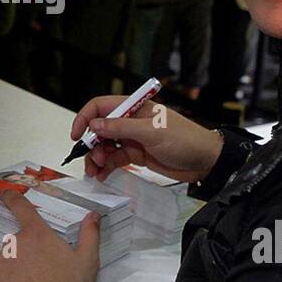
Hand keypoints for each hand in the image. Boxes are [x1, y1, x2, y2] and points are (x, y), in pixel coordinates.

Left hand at [0, 187, 100, 281]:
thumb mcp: (87, 261)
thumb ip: (90, 234)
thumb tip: (92, 215)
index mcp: (37, 234)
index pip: (21, 208)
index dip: (12, 198)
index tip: (6, 193)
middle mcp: (14, 243)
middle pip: (17, 243)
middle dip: (26, 254)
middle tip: (41, 275)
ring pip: (7, 261)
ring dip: (15, 270)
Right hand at [71, 95, 224, 183]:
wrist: (204, 161)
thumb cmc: (184, 140)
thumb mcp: (152, 132)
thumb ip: (121, 128)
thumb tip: (95, 125)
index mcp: (134, 107)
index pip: (101, 106)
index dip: (85, 118)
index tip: (76, 135)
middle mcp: (130, 121)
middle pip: (99, 129)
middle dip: (92, 145)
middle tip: (93, 161)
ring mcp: (132, 138)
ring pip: (105, 146)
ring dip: (97, 158)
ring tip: (96, 172)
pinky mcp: (136, 154)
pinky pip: (114, 159)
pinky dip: (106, 166)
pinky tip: (102, 175)